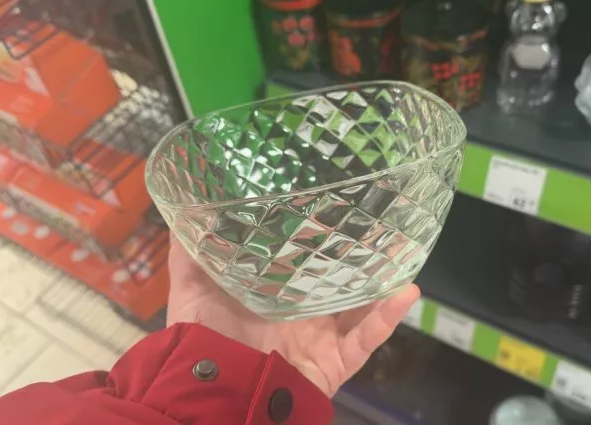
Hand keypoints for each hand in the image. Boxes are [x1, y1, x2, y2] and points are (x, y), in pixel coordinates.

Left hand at [166, 236, 419, 396]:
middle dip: (359, 252)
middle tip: (378, 219)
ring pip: (362, 303)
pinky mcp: (336, 360)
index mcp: (275, 292)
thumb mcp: (193, 289)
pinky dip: (388, 317)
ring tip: (403, 249)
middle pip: (338, 277)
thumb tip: (184, 211)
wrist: (213, 390)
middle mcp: (303, 310)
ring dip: (383, 279)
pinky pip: (368, 338)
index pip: (303, 257)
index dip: (318, 232)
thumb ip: (192, 254)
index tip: (332, 200)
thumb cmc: (203, 338)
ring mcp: (322, 335)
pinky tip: (406, 290)